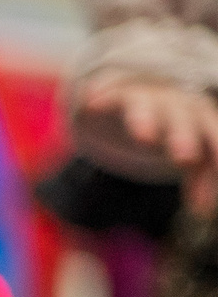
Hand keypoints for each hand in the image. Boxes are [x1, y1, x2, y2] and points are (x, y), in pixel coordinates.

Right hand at [75, 74, 217, 212]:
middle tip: (185, 159)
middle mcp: (178, 105)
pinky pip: (112, 94)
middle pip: (182, 119)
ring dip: (146, 120)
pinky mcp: (119, 93)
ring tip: (144, 137)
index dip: (216, 150)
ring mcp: (149, 97)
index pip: (213, 132)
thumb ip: (201, 178)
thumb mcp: (190, 150)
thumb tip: (204, 211)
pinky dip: (103, 97)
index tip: (209, 184)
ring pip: (148, 106)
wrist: (150, 85)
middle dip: (184, 138)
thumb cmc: (175, 126)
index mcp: (201, 118)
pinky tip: (91, 104)